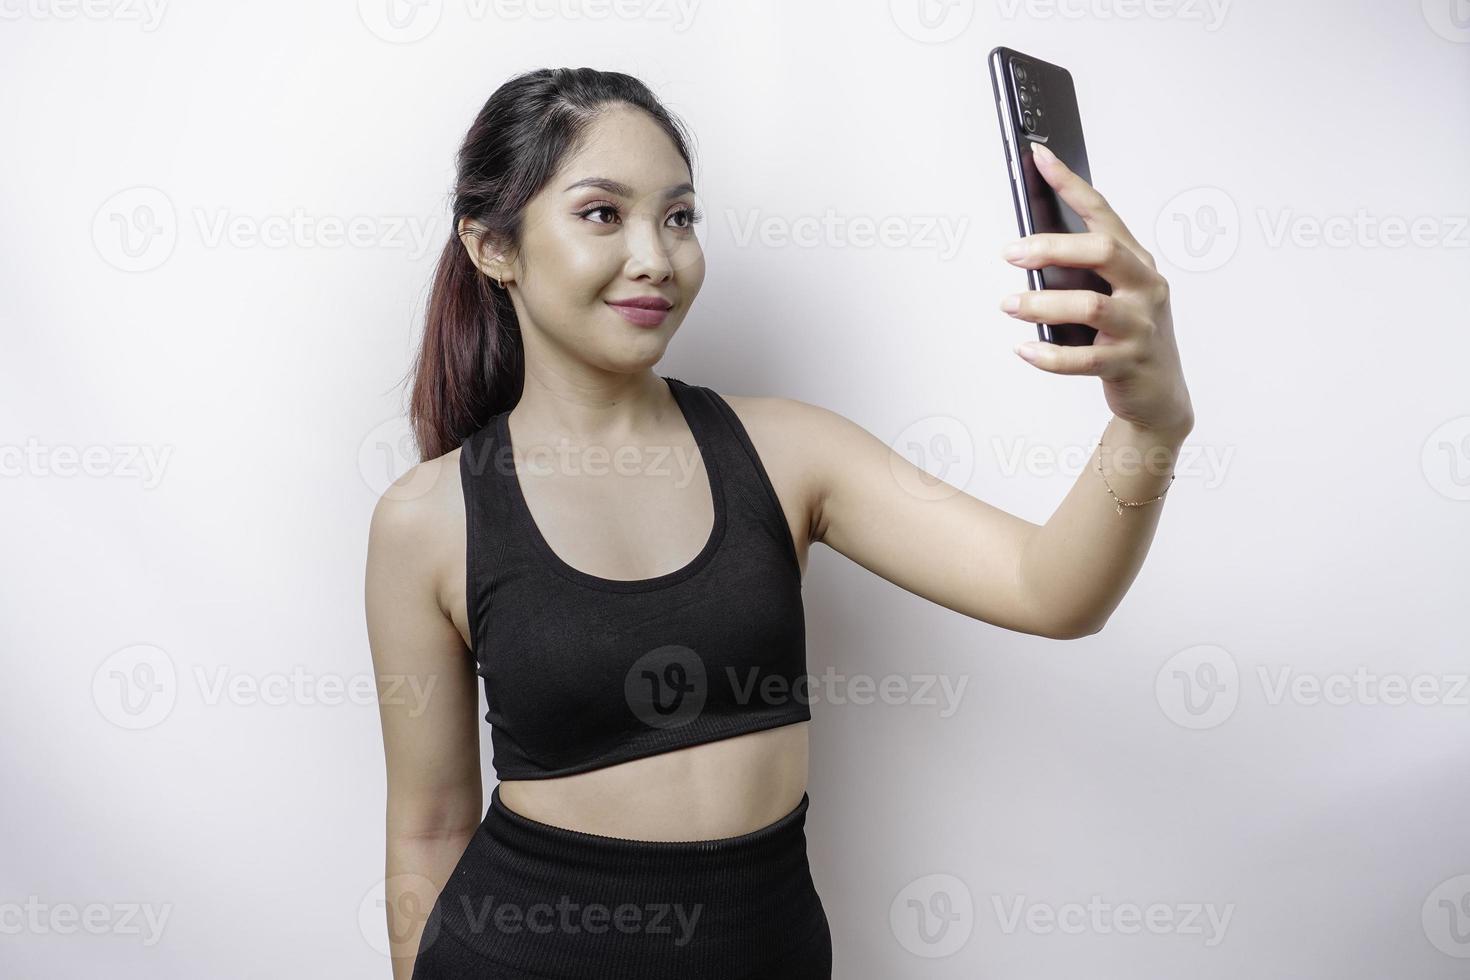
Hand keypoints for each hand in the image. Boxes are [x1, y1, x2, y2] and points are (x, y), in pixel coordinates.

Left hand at [999, 142, 1193, 437]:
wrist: (1161, 393)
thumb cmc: (1128, 335)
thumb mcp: (1115, 294)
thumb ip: (1085, 272)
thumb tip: (1029, 248)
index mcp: (1138, 262)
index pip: (1103, 214)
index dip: (1070, 184)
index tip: (1040, 159)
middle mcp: (1145, 287)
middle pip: (1102, 252)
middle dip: (1052, 248)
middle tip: (1012, 253)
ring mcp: (1140, 326)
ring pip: (1090, 305)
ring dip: (1041, 304)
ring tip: (1009, 305)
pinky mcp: (1128, 363)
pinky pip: (1083, 359)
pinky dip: (1048, 355)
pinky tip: (1024, 349)